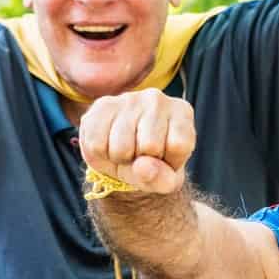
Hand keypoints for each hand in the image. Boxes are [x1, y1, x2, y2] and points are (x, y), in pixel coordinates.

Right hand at [79, 89, 195, 195]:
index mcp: (181, 112)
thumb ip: (162, 179)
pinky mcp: (102, 105)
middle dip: (142, 161)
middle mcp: (157, 99)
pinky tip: (109, 143)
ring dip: (120, 159)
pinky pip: (97, 145)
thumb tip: (142, 166)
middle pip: (149, 145)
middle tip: (140, 156)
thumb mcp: (166, 180)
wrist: (123, 154)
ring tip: (126, 150)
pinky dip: (101, 154)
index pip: (179, 145)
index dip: (169, 162)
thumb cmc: (153, 165)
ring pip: (121, 147)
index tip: (165, 158)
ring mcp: (128, 99)